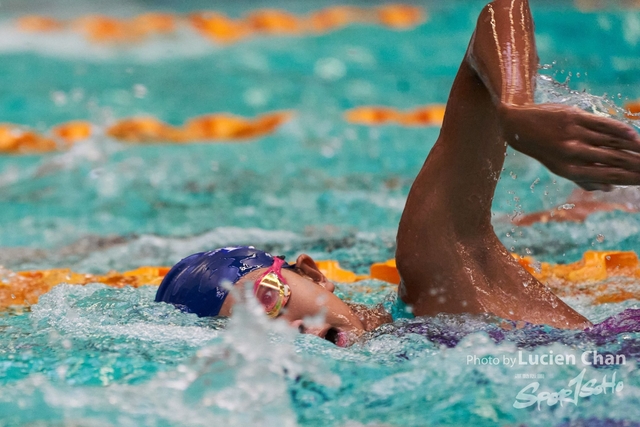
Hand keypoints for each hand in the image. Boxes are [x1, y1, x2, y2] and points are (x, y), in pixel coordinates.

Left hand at [499, 103, 639, 190]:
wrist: (517, 125)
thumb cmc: (543, 147)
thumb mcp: (559, 167)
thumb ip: (583, 177)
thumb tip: (610, 187)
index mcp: (569, 170)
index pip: (608, 176)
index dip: (630, 178)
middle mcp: (572, 154)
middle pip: (614, 160)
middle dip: (637, 164)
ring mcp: (573, 134)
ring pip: (611, 142)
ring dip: (634, 147)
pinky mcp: (574, 117)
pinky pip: (602, 124)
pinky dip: (619, 130)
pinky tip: (634, 135)